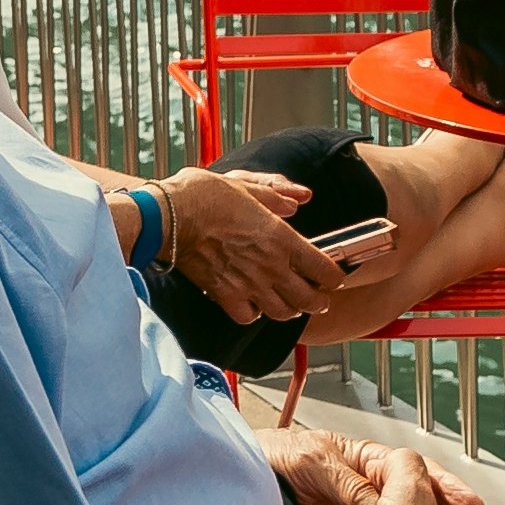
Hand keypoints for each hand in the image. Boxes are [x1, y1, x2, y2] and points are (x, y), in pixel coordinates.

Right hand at [154, 168, 345, 326]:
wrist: (169, 215)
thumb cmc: (204, 196)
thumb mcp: (247, 186)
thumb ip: (276, 195)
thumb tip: (298, 199)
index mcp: (281, 238)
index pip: (324, 270)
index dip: (334, 277)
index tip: (333, 276)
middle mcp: (270, 266)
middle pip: (309, 300)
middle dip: (319, 300)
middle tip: (319, 297)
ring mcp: (248, 284)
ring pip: (283, 314)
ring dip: (291, 310)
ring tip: (289, 303)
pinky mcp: (224, 295)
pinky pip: (249, 317)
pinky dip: (255, 314)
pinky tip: (253, 303)